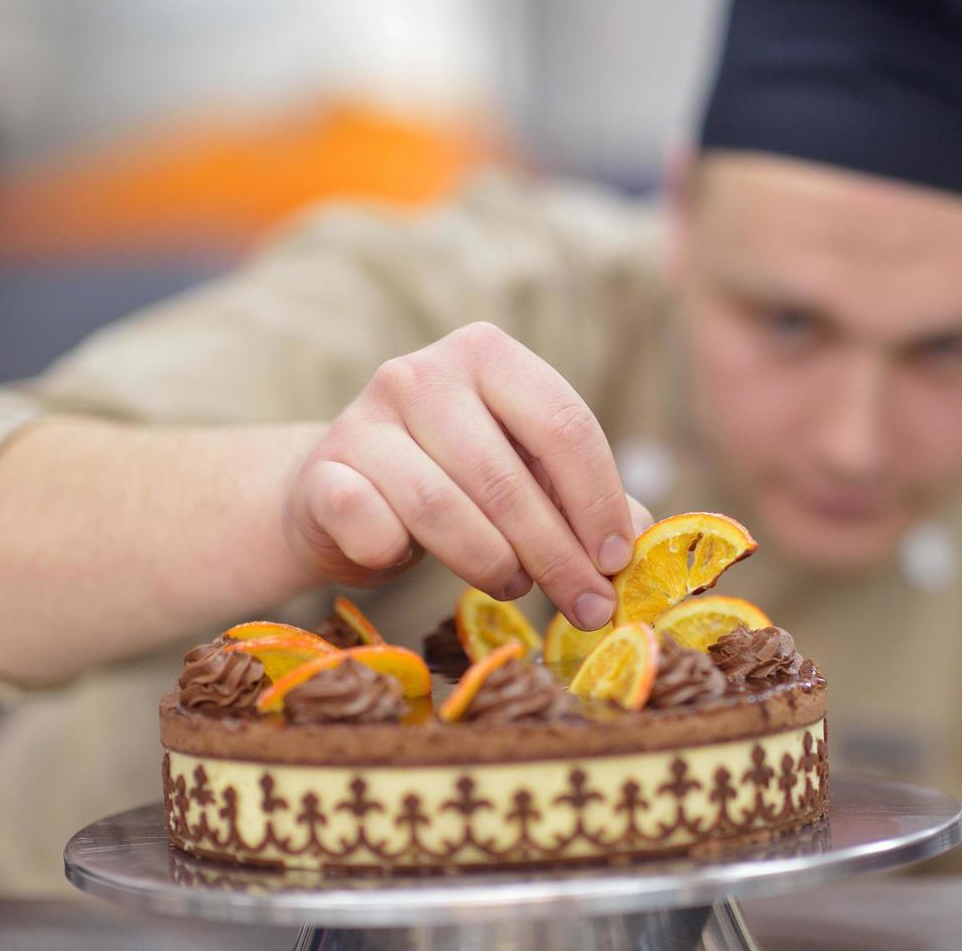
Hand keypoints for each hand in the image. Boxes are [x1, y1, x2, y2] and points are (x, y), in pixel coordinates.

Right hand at [283, 322, 650, 628]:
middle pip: (508, 478)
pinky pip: (372, 526)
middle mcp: (421, 372)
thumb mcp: (523, 473)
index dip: (599, 502)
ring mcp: (363, 417)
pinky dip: (399, 556)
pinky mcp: (322, 472)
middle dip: (558, 556)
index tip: (618, 562)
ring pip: (444, 508)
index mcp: (488, 354)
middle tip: (587, 607)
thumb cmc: (451, 480)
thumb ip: (581, 499)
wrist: (337, 493)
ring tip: (512, 586)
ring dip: (492, 564)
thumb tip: (640, 545)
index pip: (564, 424)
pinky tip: (408, 562)